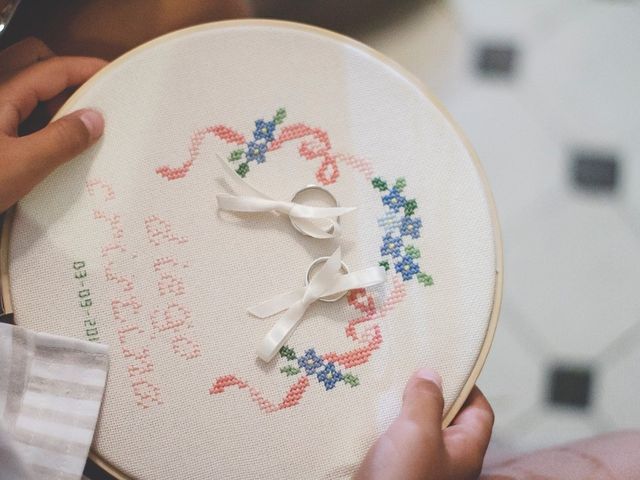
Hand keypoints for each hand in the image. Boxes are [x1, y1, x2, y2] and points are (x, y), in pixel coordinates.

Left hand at [0, 38, 106, 211]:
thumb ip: (61, 140)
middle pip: (35, 67)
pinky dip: (47, 124)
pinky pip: (25, 119)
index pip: (52, 68)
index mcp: (1, 97)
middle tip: (94, 100)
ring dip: (58, 103)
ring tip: (84, 127)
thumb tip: (95, 120)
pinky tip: (60, 148)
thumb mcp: (22, 165)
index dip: (86, 68)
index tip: (116, 76)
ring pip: (31, 95)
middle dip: (67, 76)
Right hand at [355, 369, 493, 479]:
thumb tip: (432, 374)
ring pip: (417, 428)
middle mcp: (446, 461)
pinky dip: (385, 424)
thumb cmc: (402, 479)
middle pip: (447, 418)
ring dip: (403, 408)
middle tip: (409, 370)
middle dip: (428, 393)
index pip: (481, 412)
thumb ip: (427, 400)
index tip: (446, 365)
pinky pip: (395, 441)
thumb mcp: (419, 432)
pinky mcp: (395, 471)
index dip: (469, 387)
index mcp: (465, 452)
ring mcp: (420, 467)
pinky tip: (369, 414)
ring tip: (386, 387)